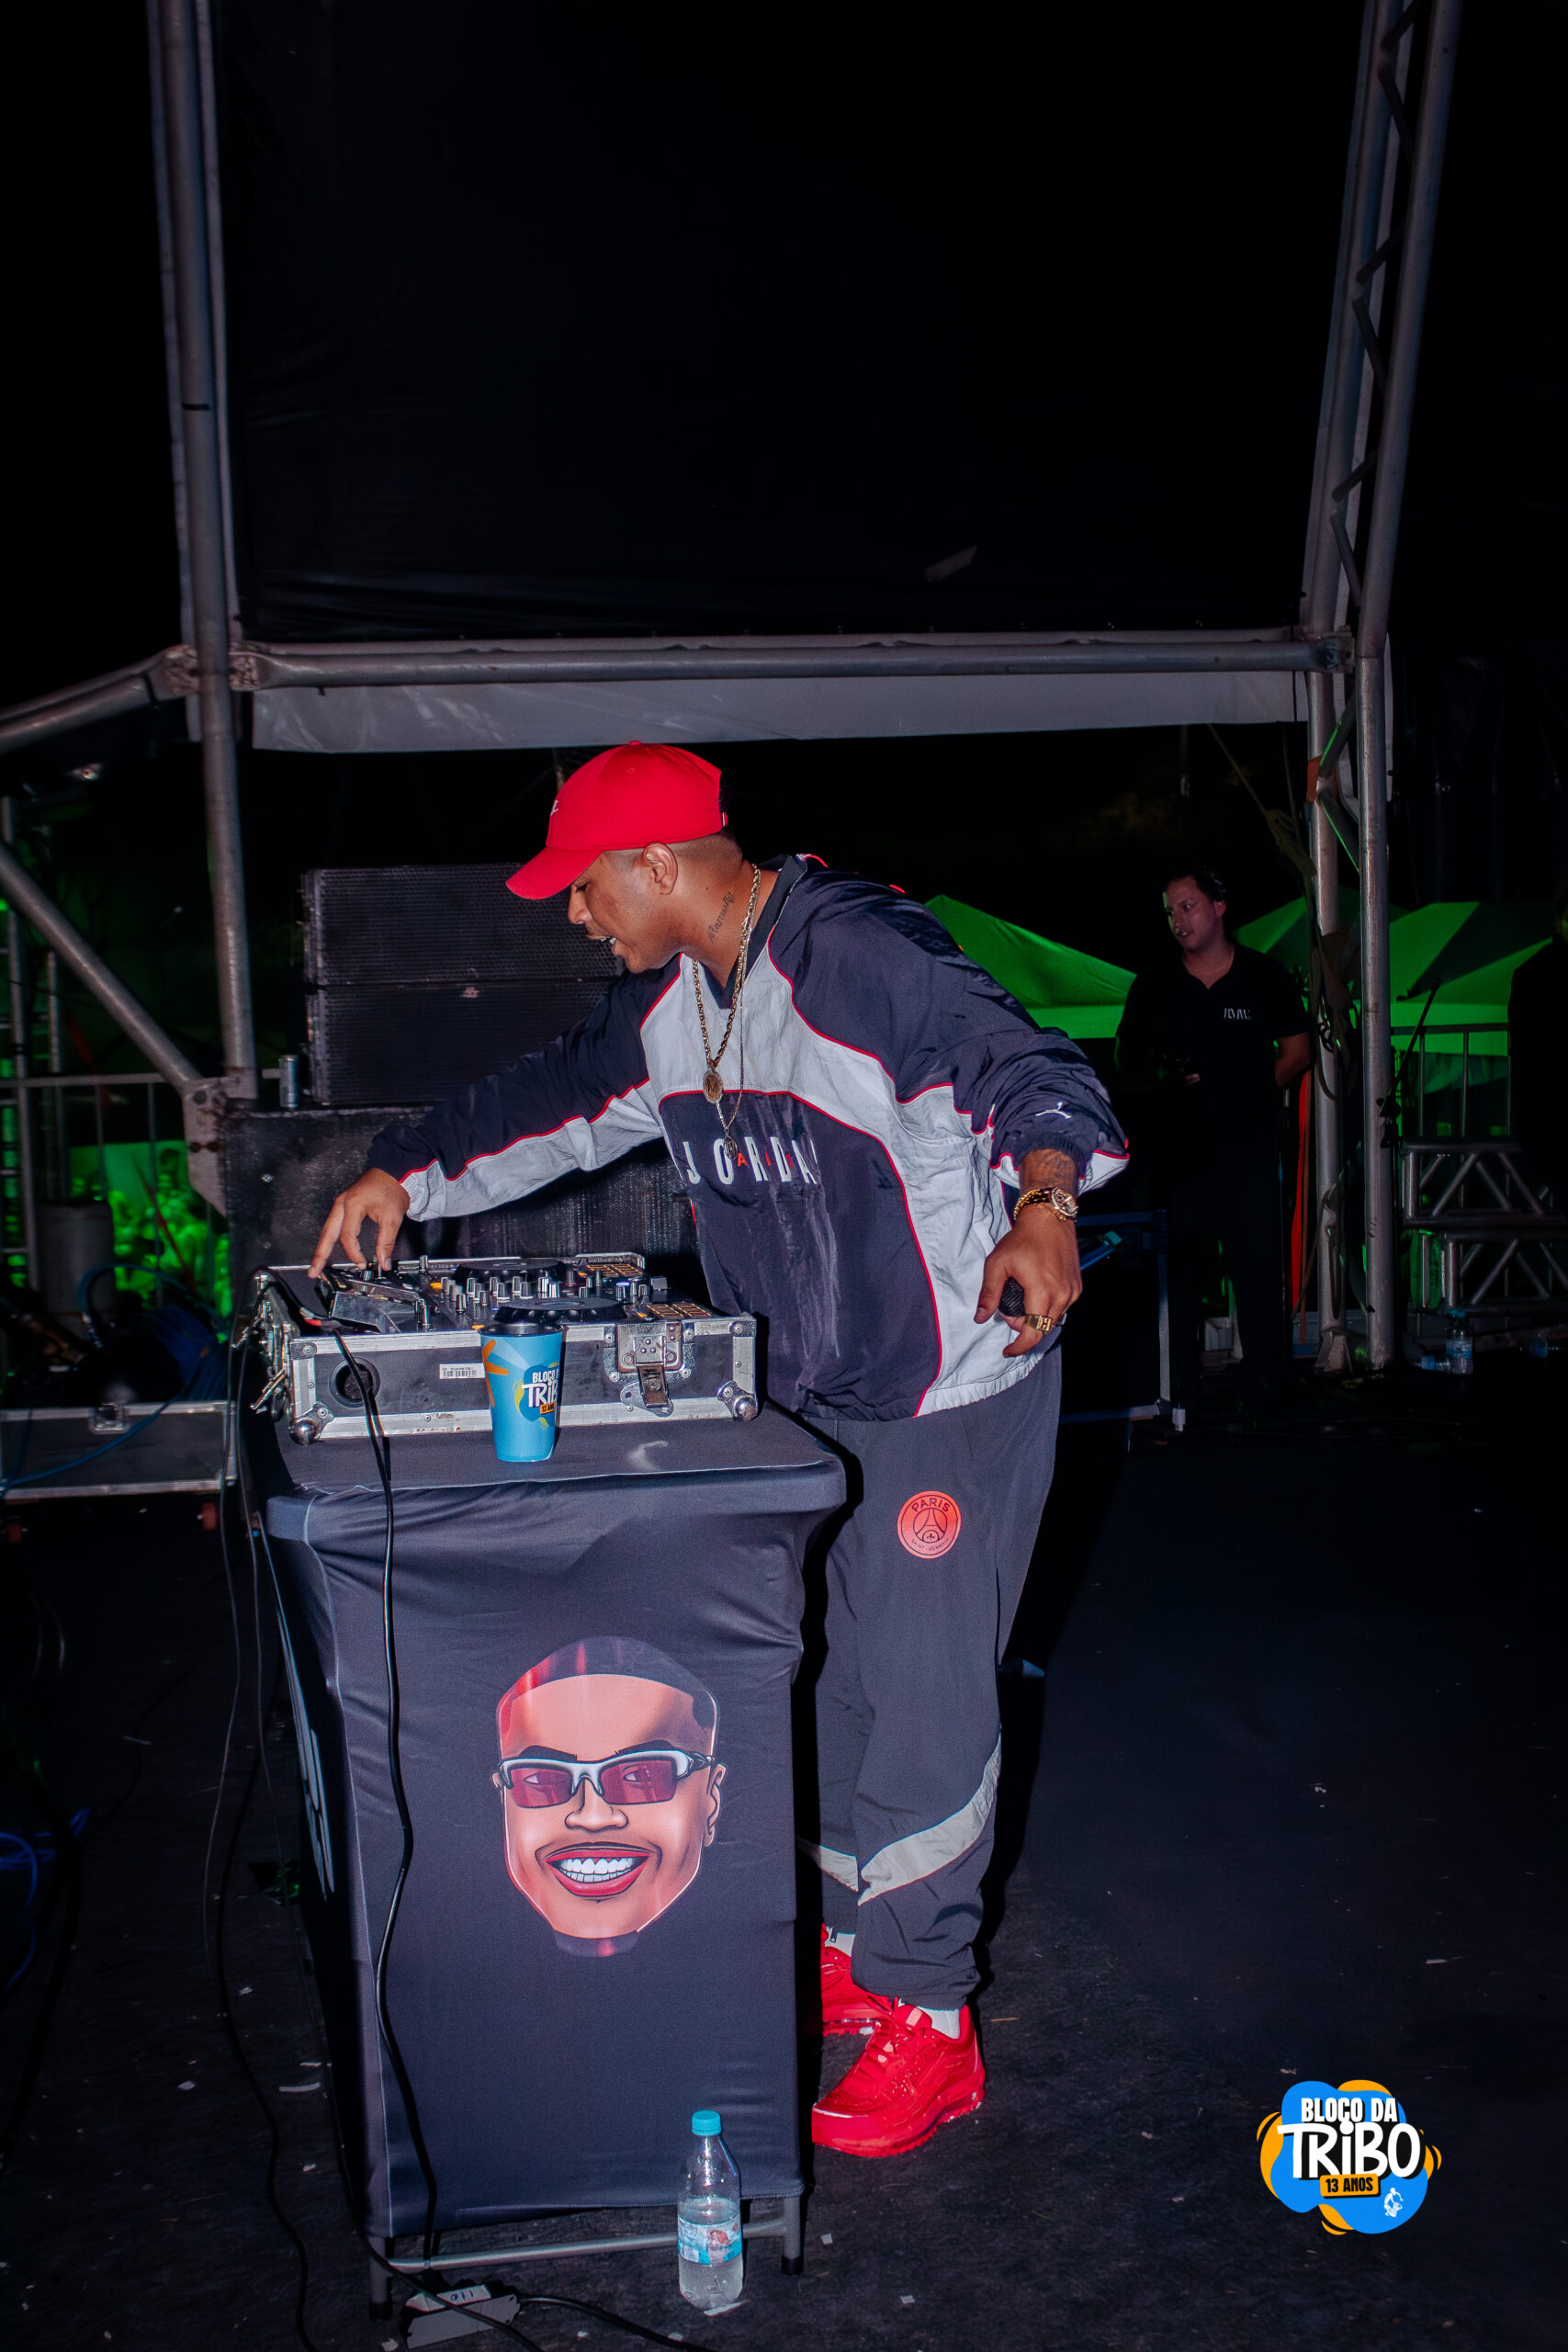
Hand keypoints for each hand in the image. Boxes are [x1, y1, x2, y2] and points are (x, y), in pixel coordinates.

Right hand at [309, 1168, 411, 1276]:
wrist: (393, 1171)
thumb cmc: (392, 1189)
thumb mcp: (393, 1217)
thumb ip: (386, 1242)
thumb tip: (383, 1261)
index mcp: (353, 1204)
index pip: (348, 1236)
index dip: (354, 1253)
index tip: (362, 1263)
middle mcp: (342, 1203)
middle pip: (327, 1233)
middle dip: (320, 1254)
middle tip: (314, 1271)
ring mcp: (340, 1203)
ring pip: (327, 1229)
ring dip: (321, 1247)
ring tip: (316, 1264)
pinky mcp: (343, 1204)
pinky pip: (332, 1224)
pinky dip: (328, 1238)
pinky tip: (326, 1248)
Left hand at [974, 1204, 1082, 1358]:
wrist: (1049, 1218)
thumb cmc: (1022, 1239)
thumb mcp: (997, 1264)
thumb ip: (989, 1294)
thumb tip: (980, 1318)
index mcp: (1042, 1292)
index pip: (1033, 1332)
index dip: (1019, 1347)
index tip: (1008, 1351)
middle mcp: (1062, 1295)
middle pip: (1042, 1328)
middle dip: (1023, 1326)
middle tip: (1009, 1308)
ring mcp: (1072, 1291)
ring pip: (1053, 1319)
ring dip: (1036, 1317)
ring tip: (1021, 1296)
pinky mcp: (1077, 1286)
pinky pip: (1061, 1307)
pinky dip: (1046, 1307)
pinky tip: (1035, 1292)